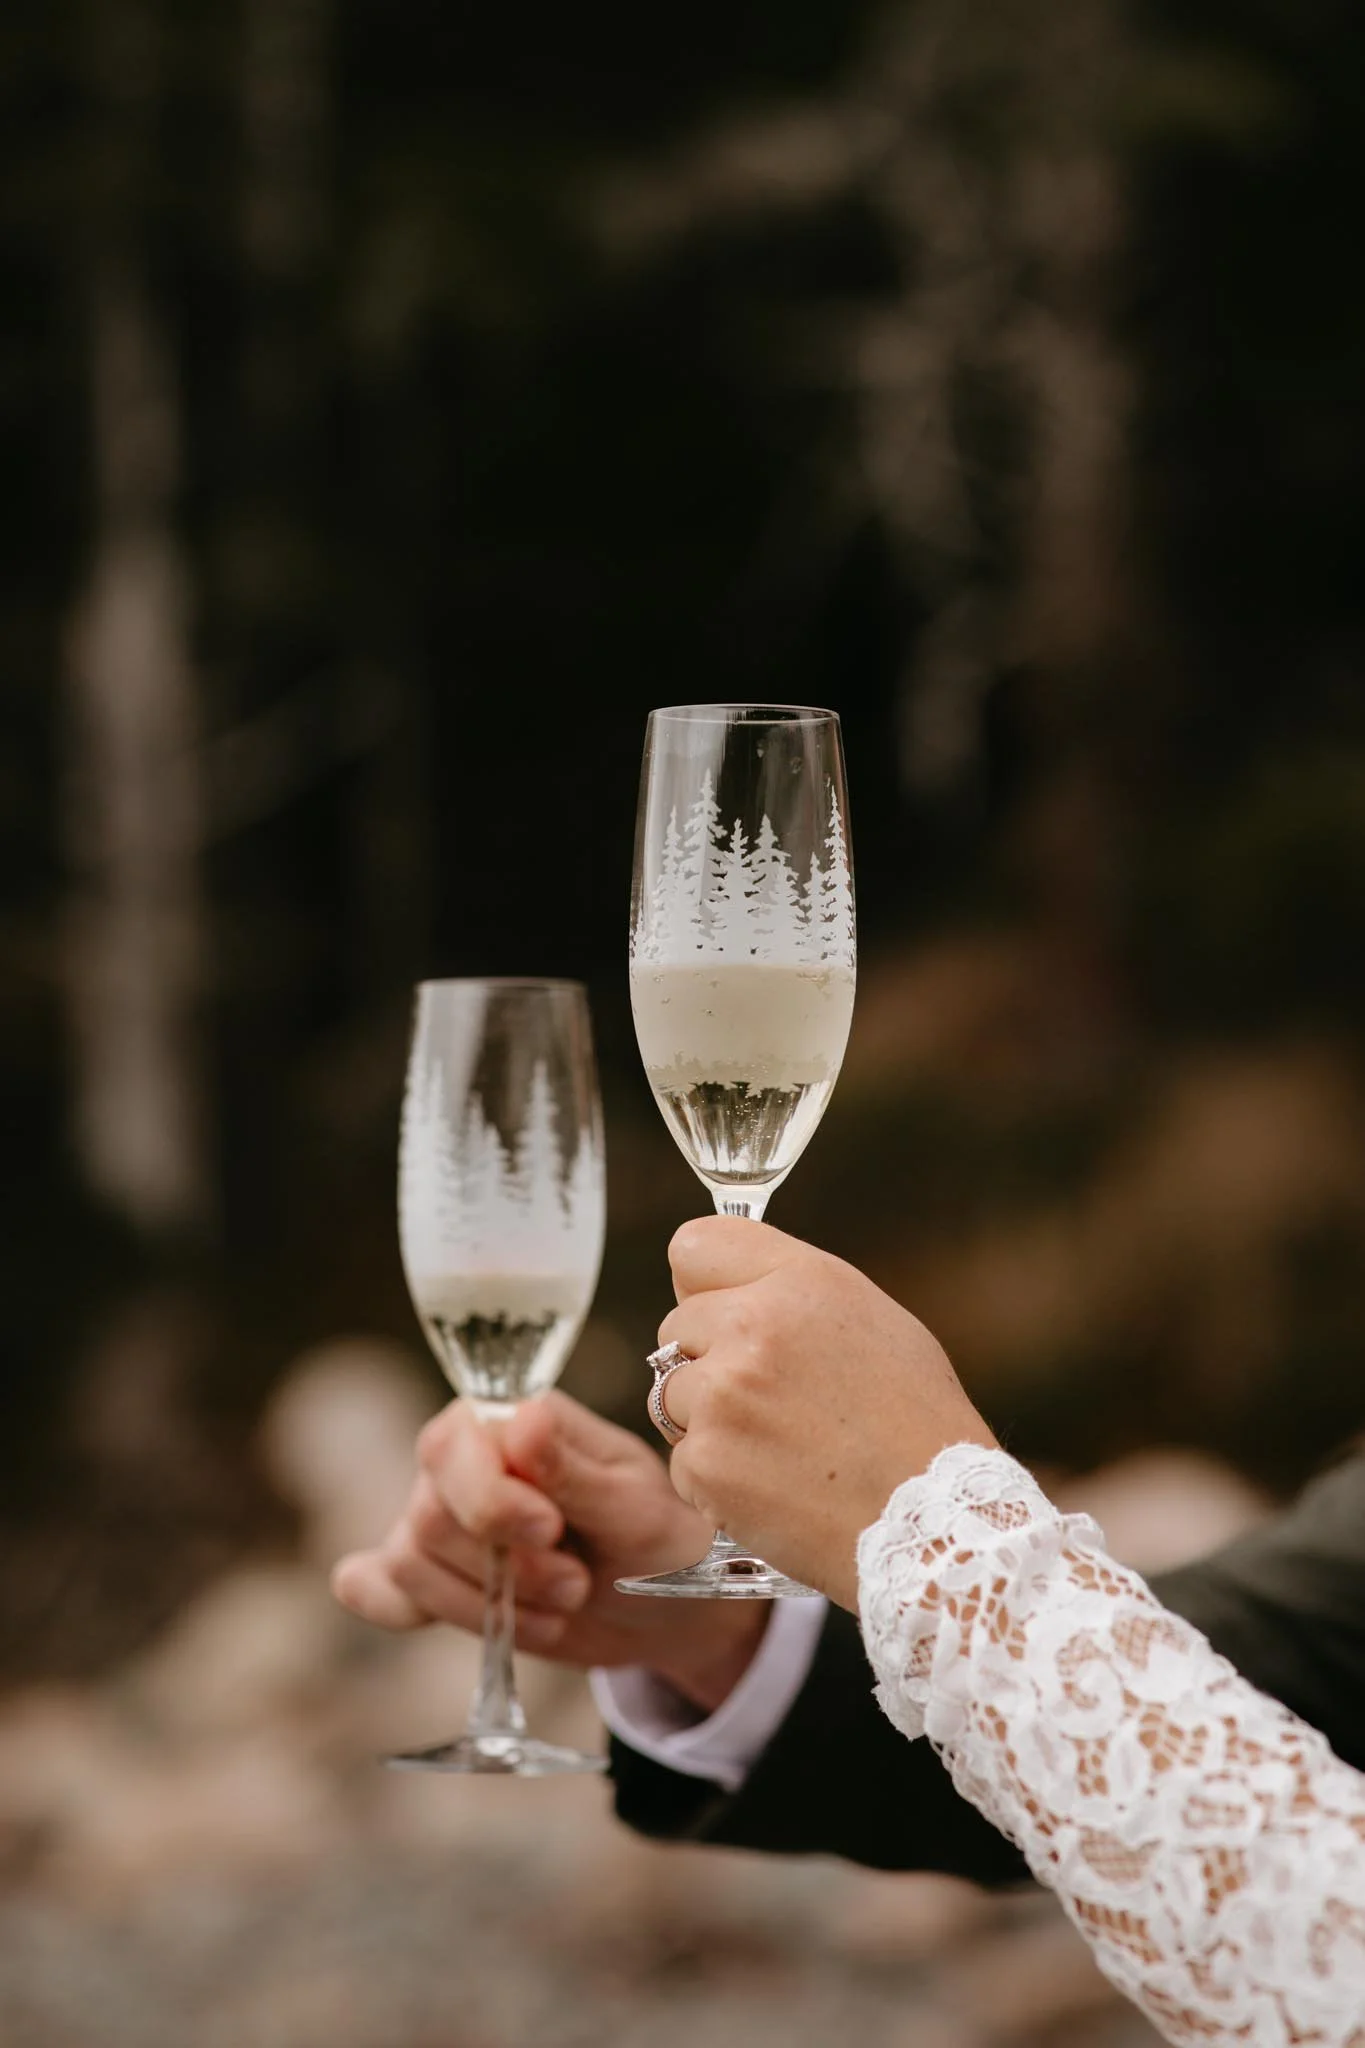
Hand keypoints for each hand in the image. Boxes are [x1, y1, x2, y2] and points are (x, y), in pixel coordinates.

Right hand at [331, 1389, 771, 1711]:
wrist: (664, 1611)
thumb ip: (573, 1470)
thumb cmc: (660, 1541)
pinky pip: (377, 1587)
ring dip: (489, 1604)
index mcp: (513, 1420)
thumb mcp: (636, 1509)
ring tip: (559, 1601)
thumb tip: (521, 1417)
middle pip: (429, 1515)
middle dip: (506, 1567)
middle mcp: (465, 1460)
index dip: (492, 1500)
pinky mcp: (434, 1574)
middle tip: (575, 1582)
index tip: (552, 1530)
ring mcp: (442, 1517)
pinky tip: (427, 1616)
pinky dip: (402, 1608)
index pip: (453, 1446)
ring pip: (411, 1563)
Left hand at [658, 1217, 996, 1610]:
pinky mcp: (706, 1461)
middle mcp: (753, 1326)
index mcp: (800, 1280)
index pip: (694, 1245)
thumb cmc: (916, 1423)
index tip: (717, 1309)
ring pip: (673, 1396)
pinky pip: (684, 1460)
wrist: (933, 1521)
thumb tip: (730, 1292)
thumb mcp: (874, 1320)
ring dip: (708, 1421)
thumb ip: (793, 1294)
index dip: (703, 1284)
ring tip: (778, 1446)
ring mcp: (723, 1395)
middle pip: (676, 1327)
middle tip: (768, 1399)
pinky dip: (716, 1478)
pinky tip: (774, 1485)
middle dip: (707, 1360)